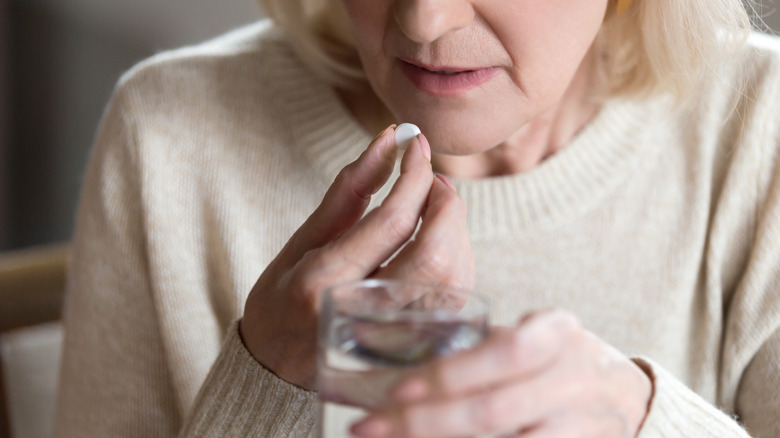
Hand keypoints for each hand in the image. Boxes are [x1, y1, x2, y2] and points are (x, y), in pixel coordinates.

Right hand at [240, 126, 474, 388]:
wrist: (275, 369)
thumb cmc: (283, 298)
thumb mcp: (303, 240)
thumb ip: (350, 190)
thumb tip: (388, 139)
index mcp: (323, 282)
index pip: (392, 222)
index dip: (413, 175)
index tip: (415, 143)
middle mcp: (362, 314)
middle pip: (435, 254)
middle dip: (446, 204)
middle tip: (431, 178)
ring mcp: (392, 338)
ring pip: (454, 278)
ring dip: (455, 231)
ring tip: (432, 207)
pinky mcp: (413, 349)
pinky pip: (454, 299)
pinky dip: (456, 260)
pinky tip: (437, 244)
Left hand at [351, 310, 652, 437]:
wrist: (626, 397)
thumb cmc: (556, 361)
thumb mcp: (530, 337)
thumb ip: (479, 349)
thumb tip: (385, 363)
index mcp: (557, 334)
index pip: (506, 351)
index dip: (451, 374)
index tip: (396, 389)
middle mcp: (573, 380)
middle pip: (493, 411)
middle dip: (422, 422)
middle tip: (367, 428)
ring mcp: (581, 428)